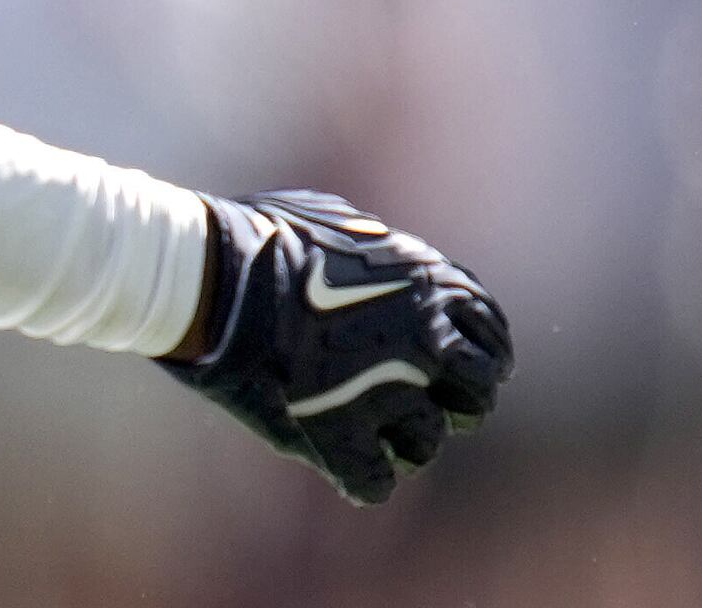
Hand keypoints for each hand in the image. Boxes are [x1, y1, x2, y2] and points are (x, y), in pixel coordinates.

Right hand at [163, 190, 512, 505]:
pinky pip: (377, 482)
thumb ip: (376, 249)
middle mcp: (427, 339)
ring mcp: (389, 390)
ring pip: (428, 443)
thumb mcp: (336, 219)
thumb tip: (381, 255)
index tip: (454, 370)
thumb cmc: (259, 236)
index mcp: (432, 283)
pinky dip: (359, 476)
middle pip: (478, 394)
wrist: (210, 274)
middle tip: (419, 406)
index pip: (491, 334)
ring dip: (401, 441)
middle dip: (453, 404)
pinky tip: (336, 457)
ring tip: (368, 432)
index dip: (476, 355)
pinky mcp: (341, 434)